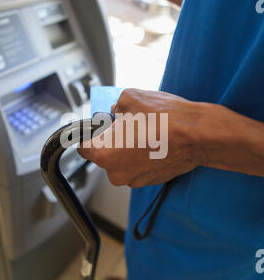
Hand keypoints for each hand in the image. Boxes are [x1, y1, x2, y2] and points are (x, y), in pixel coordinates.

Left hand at [78, 89, 204, 187]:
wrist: (196, 135)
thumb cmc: (163, 118)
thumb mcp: (129, 98)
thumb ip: (114, 107)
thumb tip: (115, 111)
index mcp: (104, 154)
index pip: (82, 147)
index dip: (89, 134)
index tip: (95, 128)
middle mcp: (117, 172)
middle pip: (104, 155)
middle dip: (112, 140)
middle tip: (127, 124)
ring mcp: (135, 180)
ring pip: (124, 162)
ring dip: (129, 149)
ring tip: (146, 132)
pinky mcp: (152, 181)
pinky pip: (140, 166)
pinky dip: (143, 156)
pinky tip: (155, 141)